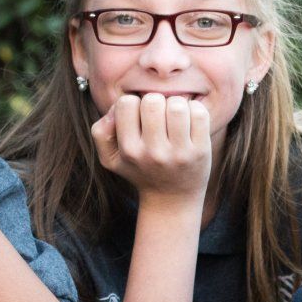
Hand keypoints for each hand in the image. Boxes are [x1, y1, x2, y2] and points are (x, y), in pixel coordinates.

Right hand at [92, 93, 212, 204]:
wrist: (172, 200)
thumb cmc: (140, 171)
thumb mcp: (110, 159)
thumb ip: (100, 132)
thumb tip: (114, 109)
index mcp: (130, 150)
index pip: (126, 104)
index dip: (134, 104)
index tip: (140, 118)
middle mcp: (154, 153)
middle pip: (152, 101)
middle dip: (156, 102)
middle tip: (159, 115)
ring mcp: (179, 152)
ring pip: (177, 105)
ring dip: (176, 105)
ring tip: (174, 117)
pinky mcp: (201, 151)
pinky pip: (199, 113)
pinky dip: (195, 110)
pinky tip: (189, 122)